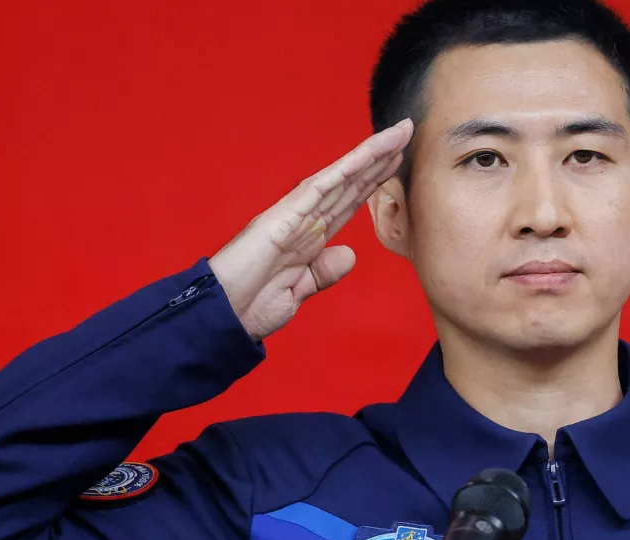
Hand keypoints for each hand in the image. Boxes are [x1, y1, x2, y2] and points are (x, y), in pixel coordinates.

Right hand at [207, 119, 413, 339]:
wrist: (222, 317)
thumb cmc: (251, 306)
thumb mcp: (299, 291)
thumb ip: (323, 272)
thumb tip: (348, 254)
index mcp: (310, 238)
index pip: (349, 202)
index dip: (374, 182)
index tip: (398, 163)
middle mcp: (305, 220)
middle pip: (351, 184)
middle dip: (380, 160)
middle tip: (407, 132)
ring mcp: (294, 215)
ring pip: (340, 177)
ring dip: (370, 155)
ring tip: (398, 133)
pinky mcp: (283, 216)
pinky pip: (318, 187)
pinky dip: (344, 169)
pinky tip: (367, 154)